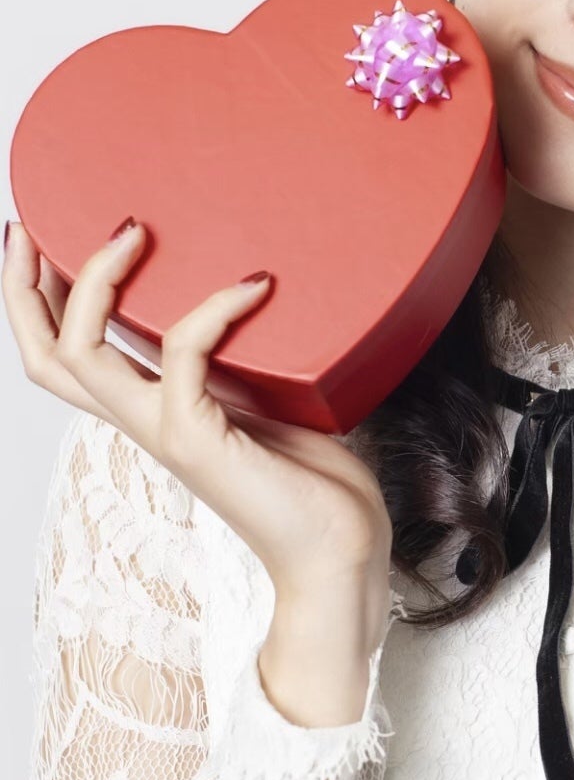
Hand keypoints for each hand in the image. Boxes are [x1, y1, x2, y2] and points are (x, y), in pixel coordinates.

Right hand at [2, 218, 393, 600]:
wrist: (337, 553)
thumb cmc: (314, 479)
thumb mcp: (270, 397)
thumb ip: (248, 359)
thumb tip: (262, 290)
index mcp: (154, 410)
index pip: (67, 357)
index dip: (38, 301)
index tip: (38, 236)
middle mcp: (145, 422)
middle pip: (47, 356)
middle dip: (24, 288)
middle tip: (30, 227)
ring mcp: (165, 433)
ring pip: (82, 355)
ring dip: (98, 283)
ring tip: (135, 230)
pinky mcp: (199, 440)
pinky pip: (183, 357)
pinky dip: (213, 310)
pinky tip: (255, 284)